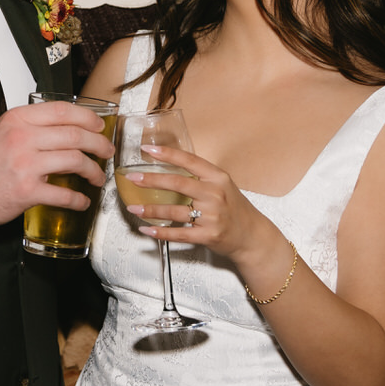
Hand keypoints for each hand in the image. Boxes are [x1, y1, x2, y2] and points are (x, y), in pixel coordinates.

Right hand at [0, 101, 114, 233]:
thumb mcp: (1, 132)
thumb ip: (30, 127)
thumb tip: (66, 127)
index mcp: (17, 120)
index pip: (62, 110)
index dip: (87, 117)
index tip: (99, 125)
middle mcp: (22, 138)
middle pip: (74, 135)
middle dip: (98, 143)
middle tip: (107, 151)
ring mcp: (25, 165)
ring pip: (75, 161)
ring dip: (93, 170)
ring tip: (97, 177)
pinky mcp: (27, 192)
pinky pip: (63, 194)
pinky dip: (78, 199)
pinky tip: (82, 201)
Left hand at [122, 143, 274, 262]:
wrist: (252, 236)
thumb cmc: (234, 208)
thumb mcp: (223, 185)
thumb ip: (201, 176)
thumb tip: (170, 164)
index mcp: (218, 177)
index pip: (189, 160)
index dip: (167, 153)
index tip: (146, 149)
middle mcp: (215, 194)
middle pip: (177, 183)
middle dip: (151, 180)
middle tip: (132, 178)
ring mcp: (212, 216)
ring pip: (174, 211)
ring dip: (150, 210)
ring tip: (134, 208)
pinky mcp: (208, 235)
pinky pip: (179, 234)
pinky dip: (160, 233)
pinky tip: (146, 230)